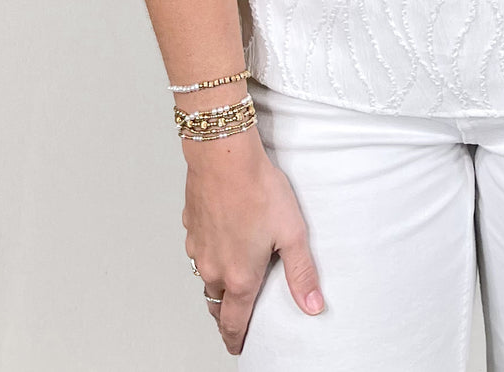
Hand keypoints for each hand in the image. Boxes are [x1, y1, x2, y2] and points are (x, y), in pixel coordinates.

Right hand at [182, 127, 324, 355]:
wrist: (224, 156)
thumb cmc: (258, 189)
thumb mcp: (292, 233)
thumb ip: (302, 273)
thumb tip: (313, 306)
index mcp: (239, 277)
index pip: (233, 322)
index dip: (235, 339)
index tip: (237, 347)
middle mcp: (213, 268)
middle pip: (216, 303)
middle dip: (225, 314)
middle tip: (234, 317)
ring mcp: (198, 247)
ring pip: (204, 276)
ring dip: (215, 282)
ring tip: (230, 278)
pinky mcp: (191, 226)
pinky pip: (198, 248)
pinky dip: (208, 252)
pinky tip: (221, 237)